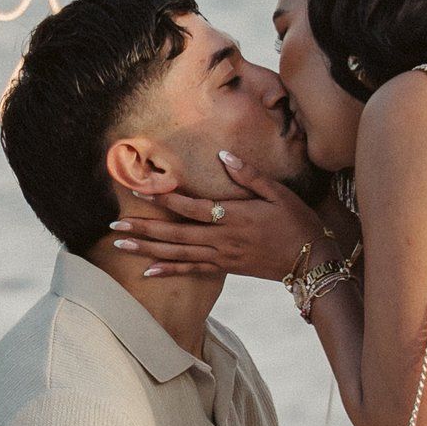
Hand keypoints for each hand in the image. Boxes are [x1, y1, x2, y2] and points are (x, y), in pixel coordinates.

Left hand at [110, 152, 326, 283]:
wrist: (311, 260)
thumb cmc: (297, 222)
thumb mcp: (278, 193)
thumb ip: (249, 175)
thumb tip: (223, 155)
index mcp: (233, 217)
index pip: (192, 207)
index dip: (164, 200)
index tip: (140, 192)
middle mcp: (222, 239)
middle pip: (176, 234)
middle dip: (144, 228)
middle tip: (115, 224)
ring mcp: (222, 256)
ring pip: (178, 254)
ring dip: (148, 248)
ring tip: (121, 243)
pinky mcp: (225, 269)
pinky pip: (192, 271)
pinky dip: (169, 270)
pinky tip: (148, 271)